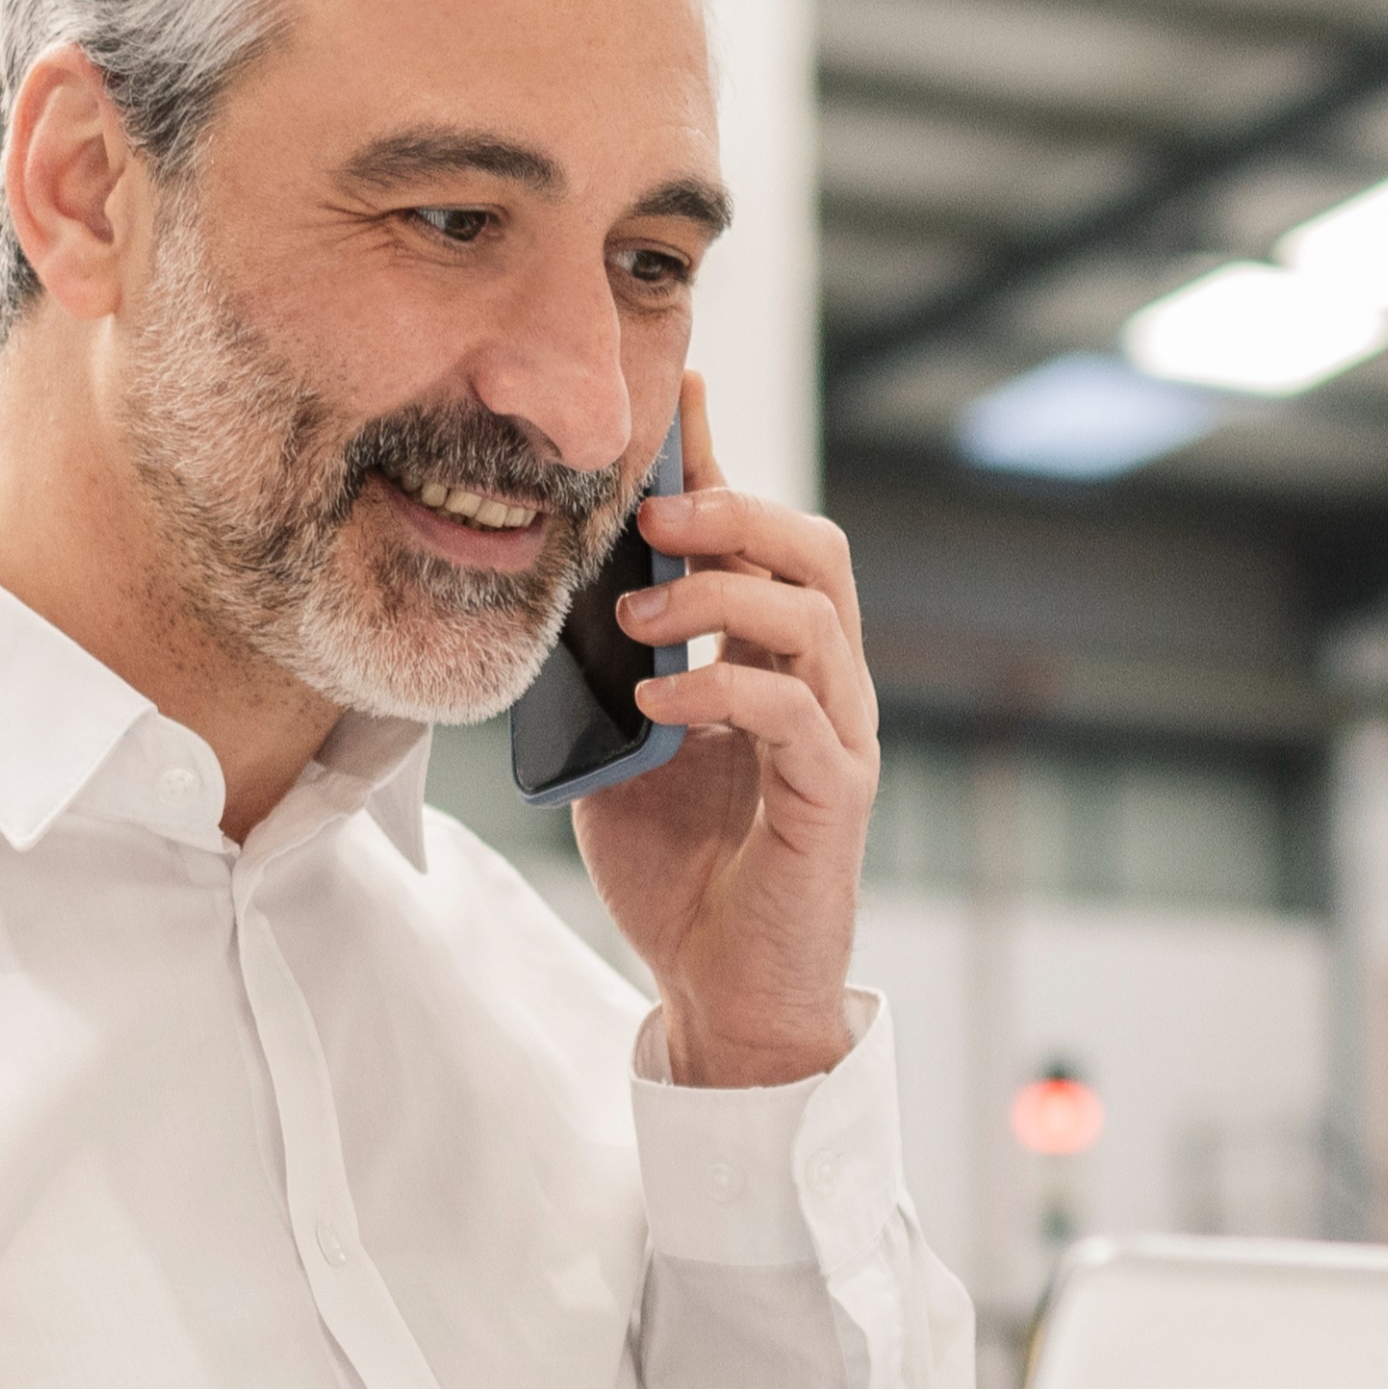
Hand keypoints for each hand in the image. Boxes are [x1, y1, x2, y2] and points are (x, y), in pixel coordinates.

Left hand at [572, 373, 885, 1091]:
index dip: (720, 462)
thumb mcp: (616, 748)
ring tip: (640, 614)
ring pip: (816, 616)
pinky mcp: (833, 796)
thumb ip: (604, 672)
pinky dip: (723, 689)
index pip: (760, 539)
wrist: (720, 994)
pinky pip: (794, 712)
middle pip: (815, 552)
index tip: (676, 394)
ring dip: (722, 593)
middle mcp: (821, 686)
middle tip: (654, 513)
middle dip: (736, 511)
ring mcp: (838, 738)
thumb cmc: (676, 874)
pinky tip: (660, 702)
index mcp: (772, 663)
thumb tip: (550, 586)